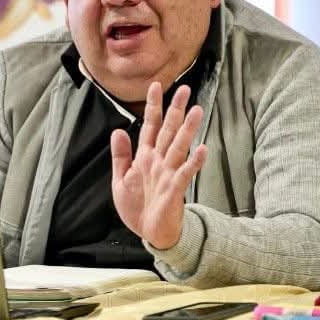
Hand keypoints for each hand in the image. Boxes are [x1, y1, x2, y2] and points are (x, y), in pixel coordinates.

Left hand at [110, 82, 207, 249]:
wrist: (149, 233)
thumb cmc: (138, 206)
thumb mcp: (121, 179)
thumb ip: (121, 155)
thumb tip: (118, 130)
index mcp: (145, 157)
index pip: (150, 126)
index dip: (153, 106)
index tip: (156, 86)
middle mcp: (159, 161)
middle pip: (169, 131)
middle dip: (175, 110)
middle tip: (185, 89)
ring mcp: (169, 174)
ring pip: (179, 147)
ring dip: (187, 130)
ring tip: (196, 110)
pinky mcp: (175, 190)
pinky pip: (185, 174)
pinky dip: (193, 162)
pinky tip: (202, 149)